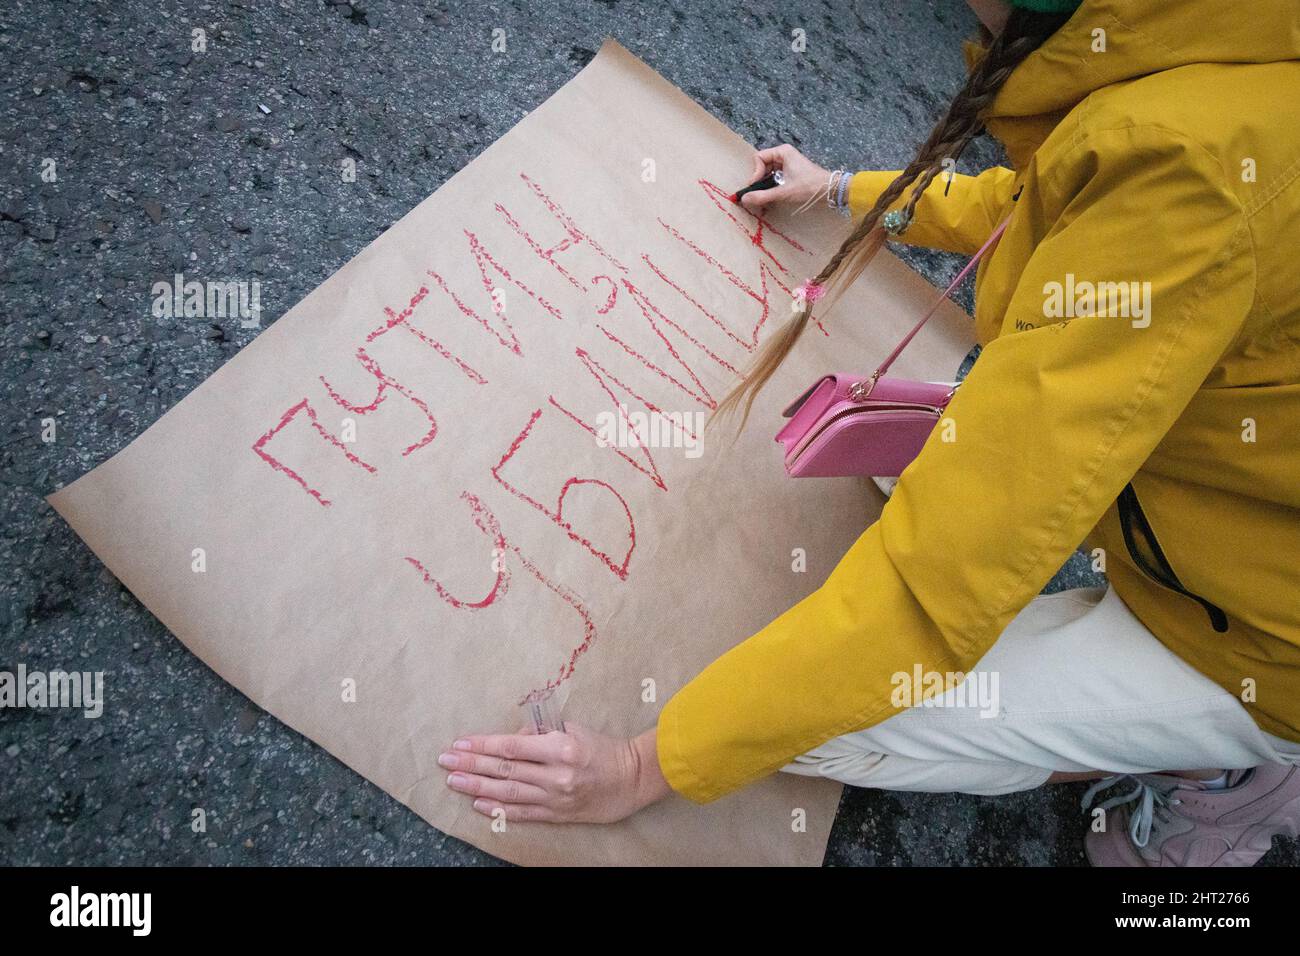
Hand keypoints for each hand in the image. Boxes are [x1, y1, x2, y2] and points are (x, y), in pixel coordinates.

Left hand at [439, 724, 670, 823]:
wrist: (632, 778)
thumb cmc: (602, 747)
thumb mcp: (573, 728)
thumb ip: (540, 732)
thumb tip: (511, 738)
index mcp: (560, 747)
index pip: (512, 746)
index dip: (483, 745)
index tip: (460, 742)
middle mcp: (555, 774)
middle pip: (504, 769)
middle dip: (471, 764)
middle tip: (445, 760)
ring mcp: (555, 797)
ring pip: (508, 792)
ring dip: (477, 786)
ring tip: (453, 781)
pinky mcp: (557, 814)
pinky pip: (522, 813)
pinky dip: (498, 809)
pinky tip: (478, 803)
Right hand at [740, 144, 830, 213]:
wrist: (830, 190)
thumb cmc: (809, 187)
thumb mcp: (783, 192)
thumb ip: (762, 196)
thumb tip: (744, 199)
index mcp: (782, 152)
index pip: (758, 158)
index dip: (755, 173)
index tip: (756, 186)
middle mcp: (784, 155)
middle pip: (762, 165)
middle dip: (759, 180)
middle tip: (759, 193)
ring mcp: (788, 163)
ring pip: (768, 173)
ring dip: (766, 185)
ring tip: (766, 197)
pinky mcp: (792, 173)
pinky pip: (776, 177)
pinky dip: (772, 187)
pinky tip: (774, 196)